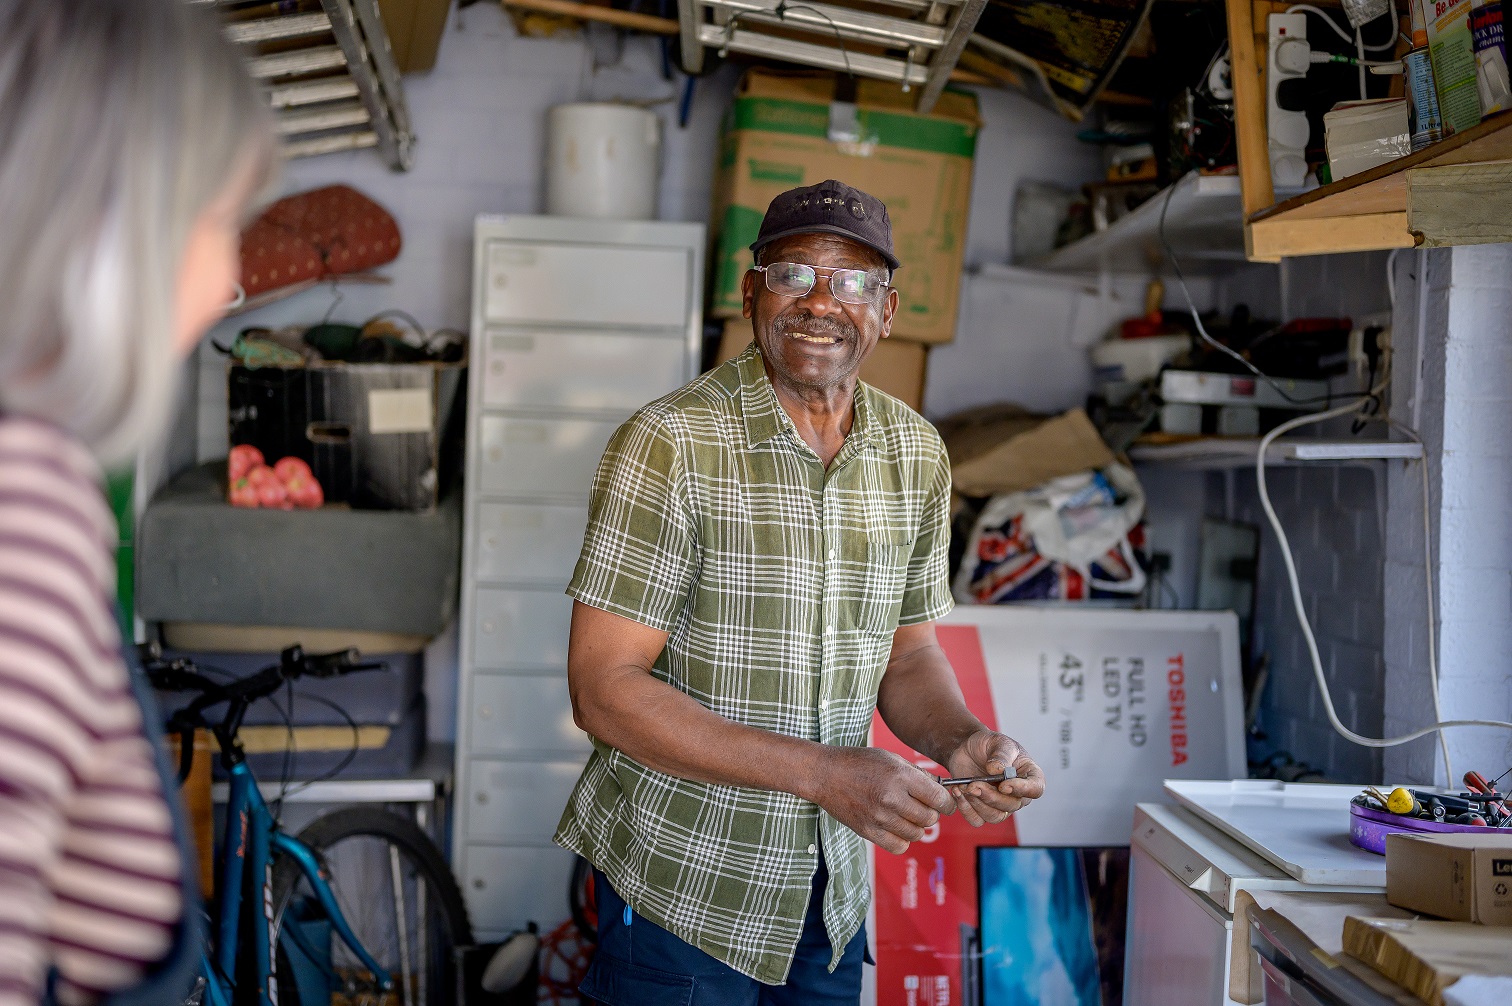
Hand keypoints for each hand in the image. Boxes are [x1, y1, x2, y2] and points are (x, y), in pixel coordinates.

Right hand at [807, 747, 956, 854]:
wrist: (825, 774)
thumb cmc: (859, 762)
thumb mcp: (892, 758)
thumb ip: (918, 774)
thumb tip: (941, 788)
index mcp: (901, 777)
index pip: (939, 799)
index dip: (947, 802)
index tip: (944, 803)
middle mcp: (892, 799)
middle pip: (930, 819)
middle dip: (931, 813)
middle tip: (921, 806)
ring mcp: (879, 818)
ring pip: (916, 834)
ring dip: (916, 826)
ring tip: (906, 815)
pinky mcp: (868, 832)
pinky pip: (899, 846)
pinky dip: (902, 839)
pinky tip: (896, 826)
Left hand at [942, 730, 1044, 827]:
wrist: (967, 750)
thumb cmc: (988, 744)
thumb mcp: (997, 742)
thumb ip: (1000, 755)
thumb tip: (997, 770)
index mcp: (1028, 775)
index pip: (1035, 789)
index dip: (1022, 790)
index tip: (1004, 785)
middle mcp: (1017, 794)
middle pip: (1012, 806)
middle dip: (991, 797)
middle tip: (974, 784)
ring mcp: (1000, 804)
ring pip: (994, 816)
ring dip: (977, 803)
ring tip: (964, 786)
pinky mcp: (982, 810)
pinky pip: (977, 819)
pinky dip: (965, 808)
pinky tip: (957, 791)